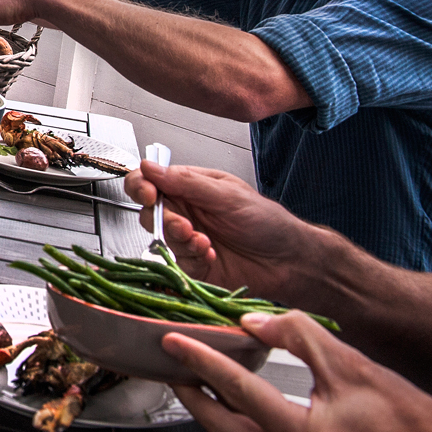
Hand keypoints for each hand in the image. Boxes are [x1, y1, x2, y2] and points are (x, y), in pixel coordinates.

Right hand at [123, 161, 315, 301]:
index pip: (150, 181)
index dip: (142, 186)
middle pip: (149, 211)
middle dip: (163, 219)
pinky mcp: (191, 265)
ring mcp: (186, 240)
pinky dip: (191, 257)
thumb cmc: (266, 222)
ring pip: (160, 238)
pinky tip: (209, 254)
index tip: (148, 194)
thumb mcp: (227, 195)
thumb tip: (149, 167)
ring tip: (203, 241)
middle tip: (183, 224)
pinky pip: (175, 262)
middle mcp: (184, 212)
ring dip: (180, 239)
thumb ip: (186, 182)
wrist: (290, 262)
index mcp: (189, 188)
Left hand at [164, 311, 431, 431]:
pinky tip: (234, 402)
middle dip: (190, 393)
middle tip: (172, 363)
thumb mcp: (350, 367)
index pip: (236, 390)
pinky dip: (237, 423)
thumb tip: (252, 321)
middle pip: (219, 427)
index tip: (174, 341)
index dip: (201, 360)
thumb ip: (296, 336)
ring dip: (212, 410)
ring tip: (195, 377)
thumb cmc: (410, 423)